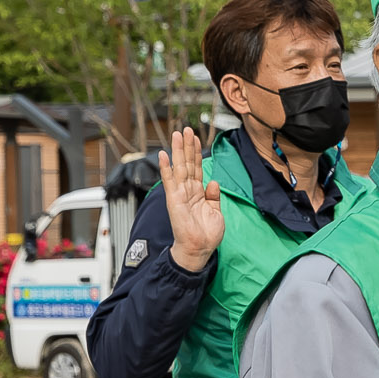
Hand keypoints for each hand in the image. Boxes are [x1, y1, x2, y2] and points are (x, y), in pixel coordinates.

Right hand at [158, 125, 224, 270]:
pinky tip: (162, 155)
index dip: (197, 153)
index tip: (196, 137)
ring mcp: (180, 193)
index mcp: (198, 192)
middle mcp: (188, 190)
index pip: (197, 168)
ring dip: (178, 150)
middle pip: (187, 163)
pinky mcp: (174, 199)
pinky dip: (166, 168)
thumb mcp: (216, 212)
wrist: (200, 248)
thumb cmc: (207, 234)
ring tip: (177, 134)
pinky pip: (169, 181)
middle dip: (187, 146)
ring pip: (179, 167)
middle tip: (186, 128)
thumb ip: (214, 196)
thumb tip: (214, 182)